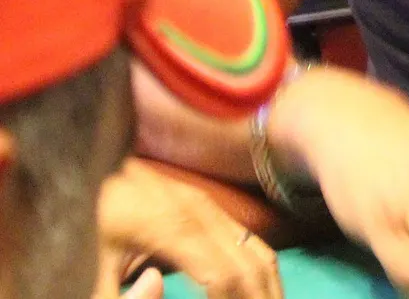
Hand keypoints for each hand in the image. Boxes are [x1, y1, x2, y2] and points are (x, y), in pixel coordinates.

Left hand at [95, 158, 280, 298]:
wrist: (88, 175)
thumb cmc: (88, 226)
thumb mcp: (91, 267)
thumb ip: (116, 296)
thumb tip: (157, 285)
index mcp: (169, 230)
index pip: (222, 275)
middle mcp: (197, 213)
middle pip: (249, 265)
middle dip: (261, 297)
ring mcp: (207, 207)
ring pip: (257, 251)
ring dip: (268, 285)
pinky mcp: (208, 207)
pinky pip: (249, 240)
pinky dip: (261, 268)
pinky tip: (260, 288)